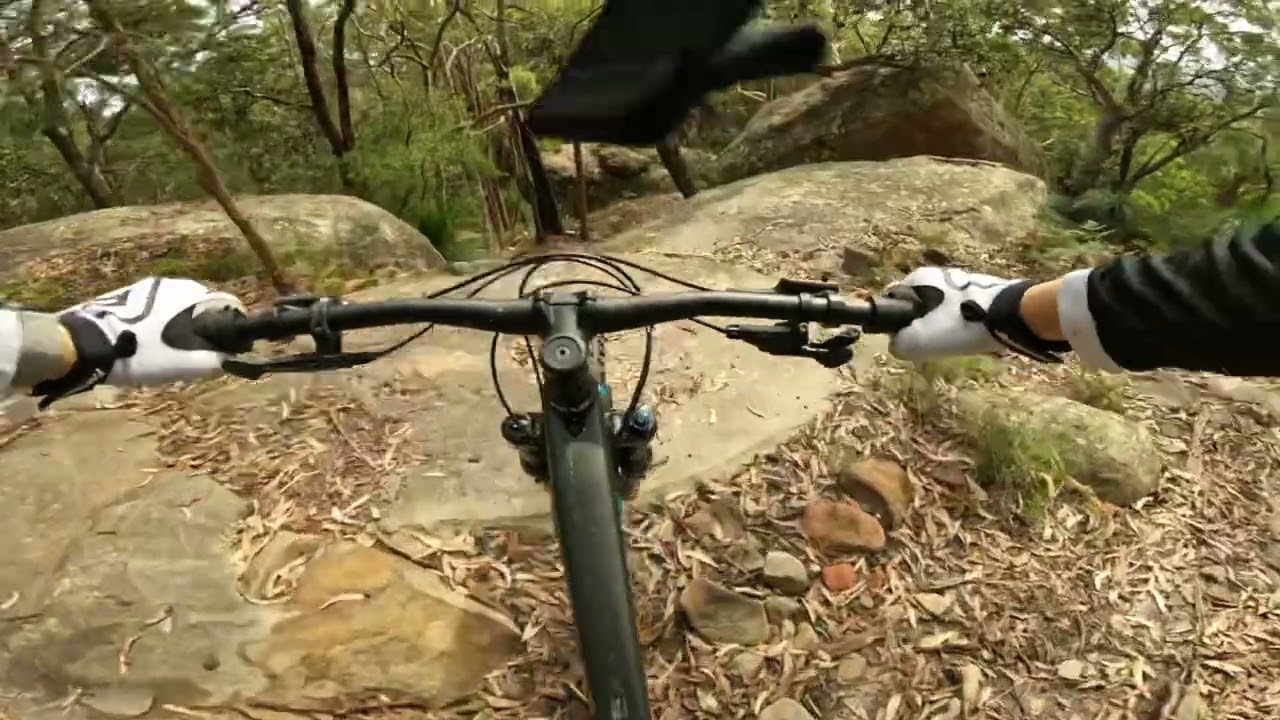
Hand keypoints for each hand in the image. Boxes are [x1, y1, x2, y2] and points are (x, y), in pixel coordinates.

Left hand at [31, 277, 245, 407]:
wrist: (81, 344)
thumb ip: (215, 361)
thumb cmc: (138, 353)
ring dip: (181, 324)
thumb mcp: (181, 365)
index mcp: (192, 294)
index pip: (228, 304)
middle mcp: (174, 283)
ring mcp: (147, 285)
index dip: (233, 327)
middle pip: (203, 304)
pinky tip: (147, 341)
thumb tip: (233, 359)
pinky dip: (160, 321)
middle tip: (196, 353)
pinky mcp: (127, 292)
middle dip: (205, 326)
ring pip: (179, 305)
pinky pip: (156, 306)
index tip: (228, 347)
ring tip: (169, 349)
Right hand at [885, 267, 1068, 363]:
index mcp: (919, 278)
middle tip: (936, 344)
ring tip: (960, 342)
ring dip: (948, 327)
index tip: (908, 338)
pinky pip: (967, 311)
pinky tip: (977, 336)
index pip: (894, 300)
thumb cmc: (960, 324)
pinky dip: (968, 324)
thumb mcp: (919, 341)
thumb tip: (897, 345)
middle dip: (926, 326)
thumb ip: (899, 344)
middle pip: (921, 306)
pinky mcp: (986, 290)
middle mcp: (940, 274)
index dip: (897, 322)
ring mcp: (965, 280)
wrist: (1014, 315)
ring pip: (945, 310)